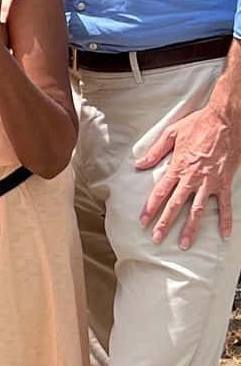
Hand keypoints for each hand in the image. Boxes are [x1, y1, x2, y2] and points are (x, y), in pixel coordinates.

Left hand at [136, 100, 240, 248]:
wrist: (224, 121)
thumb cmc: (197, 125)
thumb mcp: (171, 134)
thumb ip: (155, 152)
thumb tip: (139, 164)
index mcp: (177, 167)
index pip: (160, 192)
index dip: (150, 208)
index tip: (143, 221)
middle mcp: (192, 178)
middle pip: (175, 205)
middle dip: (165, 223)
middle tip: (156, 238)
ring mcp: (209, 182)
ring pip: (198, 210)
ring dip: (191, 228)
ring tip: (184, 243)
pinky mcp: (225, 182)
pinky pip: (225, 205)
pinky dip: (225, 220)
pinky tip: (224, 234)